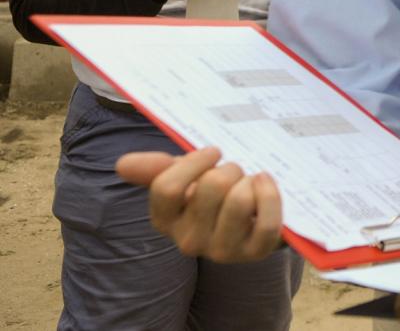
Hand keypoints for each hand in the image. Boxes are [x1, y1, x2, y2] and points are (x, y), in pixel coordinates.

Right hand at [115, 147, 283, 261]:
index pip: (167, 188)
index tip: (213, 152)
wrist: (251, 214)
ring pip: (240, 201)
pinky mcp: (254, 253)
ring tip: (249, 183)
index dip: (194, 162)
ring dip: (250, 182)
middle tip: (235, 173)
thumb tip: (122, 164)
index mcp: (166, 221)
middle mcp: (189, 242)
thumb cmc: (213, 193)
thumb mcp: (184, 176)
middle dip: (229, 169)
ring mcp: (222, 251)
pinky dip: (271, 196)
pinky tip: (265, 185)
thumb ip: (155, 169)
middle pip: (211, 187)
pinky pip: (267, 222)